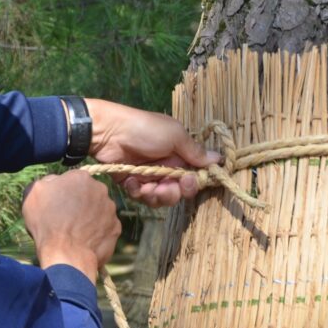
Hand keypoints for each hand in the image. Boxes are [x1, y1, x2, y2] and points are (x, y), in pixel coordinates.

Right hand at [22, 170, 120, 283]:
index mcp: (80, 177)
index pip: (71, 179)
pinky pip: (104, 226)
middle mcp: (100, 189)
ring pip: (97, 209)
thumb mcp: (34, 194)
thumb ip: (46, 181)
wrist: (66, 255)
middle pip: (87, 192)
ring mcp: (111, 209)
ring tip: (74, 231)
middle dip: (78, 201)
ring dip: (88, 216)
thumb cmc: (47, 224)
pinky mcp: (116, 228)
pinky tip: (83, 240)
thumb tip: (52, 181)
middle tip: (65, 217)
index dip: (62, 191)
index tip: (56, 203)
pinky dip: (96, 231)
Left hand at [85, 98, 221, 207]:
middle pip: (178, 191)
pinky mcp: (132, 182)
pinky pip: (141, 196)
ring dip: (155, 195)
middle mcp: (166, 166)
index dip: (194, 183)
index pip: (194, 175)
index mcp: (179, 153)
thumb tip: (219, 159)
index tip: (190, 182)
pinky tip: (130, 180)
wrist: (107, 131)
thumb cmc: (144, 129)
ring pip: (160, 198)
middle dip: (173, 192)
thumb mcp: (174, 136)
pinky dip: (137, 191)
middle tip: (165, 186)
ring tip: (145, 185)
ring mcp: (149, 175)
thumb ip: (195, 152)